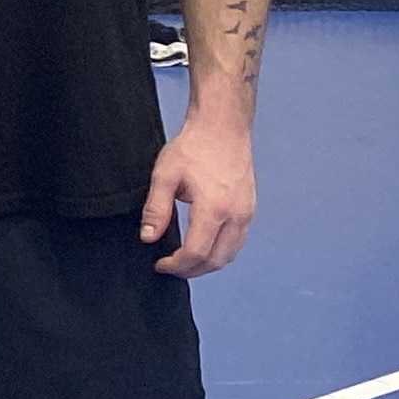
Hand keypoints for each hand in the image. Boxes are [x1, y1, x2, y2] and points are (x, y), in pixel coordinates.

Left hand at [142, 118, 256, 276]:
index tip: (160, 265)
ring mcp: (247, 213)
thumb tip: (148, 238)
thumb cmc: (194, 147)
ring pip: (230, 254)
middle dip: (191, 270)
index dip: (176, 265)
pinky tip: (202, 246)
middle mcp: (236, 215)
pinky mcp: (250, 209)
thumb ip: (156, 210)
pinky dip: (220, 251)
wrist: (223, 128)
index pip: (196, 252)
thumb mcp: (165, 176)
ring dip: (207, 264)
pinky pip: (237, 241)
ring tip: (184, 261)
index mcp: (214, 208)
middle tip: (170, 267)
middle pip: (216, 260)